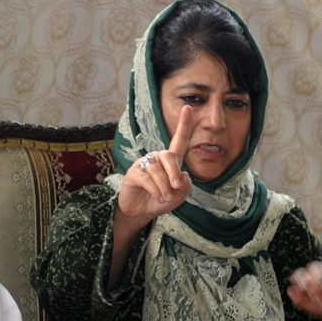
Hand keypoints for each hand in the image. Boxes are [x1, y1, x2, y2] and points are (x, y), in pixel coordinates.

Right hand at [117, 105, 192, 226]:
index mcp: (170, 161)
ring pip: (158, 171)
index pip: (179, 140)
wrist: (141, 212)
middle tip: (176, 187)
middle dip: (174, 172)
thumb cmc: (160, 201)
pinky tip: (157, 197)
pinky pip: (147, 179)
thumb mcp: (178, 197)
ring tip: (164, 198)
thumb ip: (185, 187)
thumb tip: (183, 175)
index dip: (184, 125)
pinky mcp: (133, 174)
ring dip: (165, 188)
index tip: (188, 108)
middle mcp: (157, 158)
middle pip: (169, 156)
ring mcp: (144, 165)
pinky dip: (155, 191)